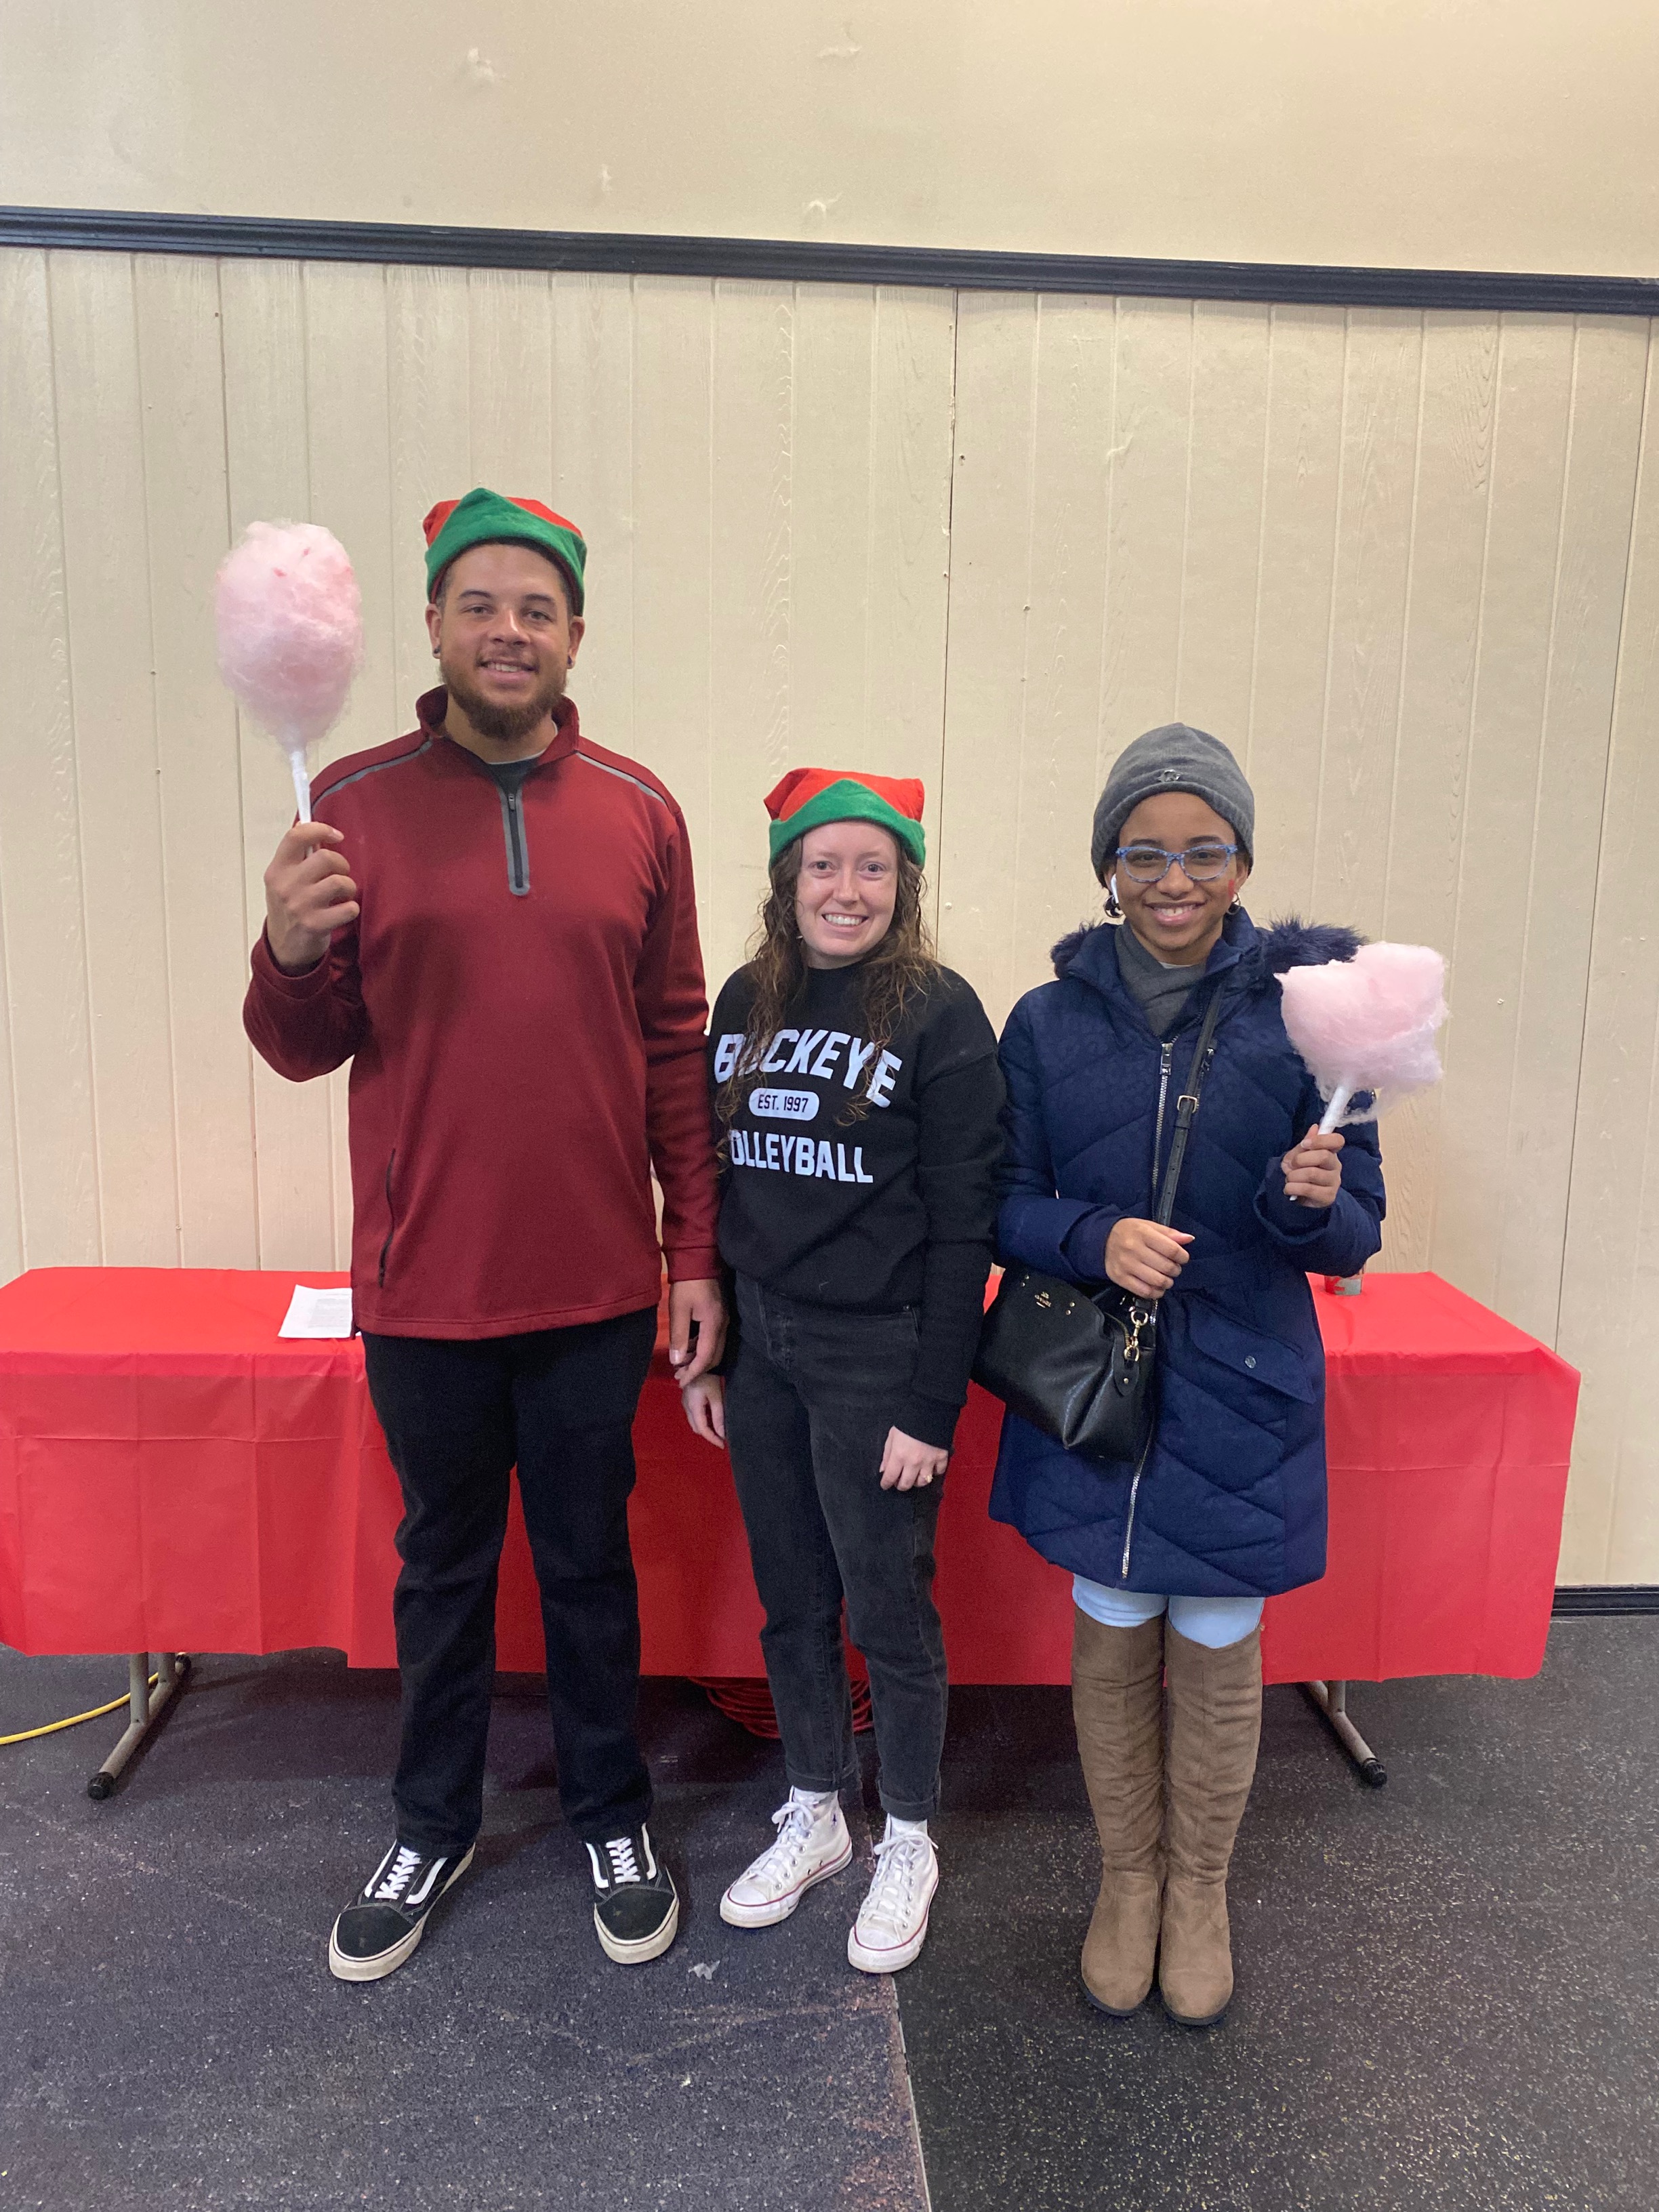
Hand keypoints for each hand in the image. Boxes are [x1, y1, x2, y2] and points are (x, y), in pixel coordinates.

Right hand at [264, 822, 358, 972]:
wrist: (283, 947)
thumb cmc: (289, 908)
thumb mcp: (284, 880)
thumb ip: (298, 857)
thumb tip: (316, 829)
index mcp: (277, 869)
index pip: (296, 836)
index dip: (320, 829)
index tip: (336, 835)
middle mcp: (286, 886)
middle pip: (326, 857)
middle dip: (341, 864)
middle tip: (340, 875)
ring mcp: (300, 906)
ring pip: (340, 882)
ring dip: (348, 887)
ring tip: (342, 894)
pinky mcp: (315, 924)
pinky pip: (349, 908)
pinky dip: (351, 908)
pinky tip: (342, 911)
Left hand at [668, 1277, 725, 1383]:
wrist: (699, 1260)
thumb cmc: (687, 1284)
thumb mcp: (679, 1310)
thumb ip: (679, 1337)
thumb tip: (677, 1362)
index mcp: (714, 1324)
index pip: (707, 1357)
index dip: (694, 1372)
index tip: (681, 1382)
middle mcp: (723, 1325)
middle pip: (714, 1356)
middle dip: (697, 1369)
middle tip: (680, 1376)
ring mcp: (723, 1320)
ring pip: (715, 1349)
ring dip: (699, 1359)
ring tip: (681, 1364)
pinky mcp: (719, 1315)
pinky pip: (713, 1339)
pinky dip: (701, 1349)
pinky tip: (688, 1349)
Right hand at [680, 1373, 725, 1445]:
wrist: (700, 1362)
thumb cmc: (710, 1378)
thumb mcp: (717, 1397)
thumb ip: (718, 1416)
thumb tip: (722, 1434)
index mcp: (694, 1407)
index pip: (703, 1429)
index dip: (712, 1439)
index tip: (723, 1445)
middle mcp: (686, 1407)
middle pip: (697, 1428)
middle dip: (709, 1434)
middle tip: (722, 1436)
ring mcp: (685, 1403)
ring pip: (694, 1422)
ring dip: (705, 1427)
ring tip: (718, 1427)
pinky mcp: (686, 1400)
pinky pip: (693, 1415)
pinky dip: (702, 1420)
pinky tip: (711, 1417)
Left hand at [879, 1427, 948, 1491]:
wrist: (929, 1410)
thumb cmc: (908, 1421)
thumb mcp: (892, 1436)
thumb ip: (887, 1455)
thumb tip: (884, 1470)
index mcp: (899, 1455)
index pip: (890, 1477)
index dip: (886, 1483)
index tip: (885, 1484)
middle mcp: (914, 1462)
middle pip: (906, 1484)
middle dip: (900, 1485)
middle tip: (899, 1482)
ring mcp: (929, 1461)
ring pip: (923, 1482)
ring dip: (917, 1481)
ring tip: (914, 1476)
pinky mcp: (941, 1457)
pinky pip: (939, 1472)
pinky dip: (934, 1472)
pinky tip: (930, 1469)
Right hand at [1105, 1218, 1193, 1300]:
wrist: (1102, 1240)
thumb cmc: (1130, 1232)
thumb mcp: (1149, 1226)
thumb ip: (1170, 1233)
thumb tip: (1189, 1239)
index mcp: (1142, 1233)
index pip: (1171, 1249)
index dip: (1182, 1256)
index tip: (1182, 1258)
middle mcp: (1133, 1249)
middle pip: (1166, 1266)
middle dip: (1176, 1270)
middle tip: (1173, 1268)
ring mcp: (1126, 1265)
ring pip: (1157, 1281)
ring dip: (1167, 1282)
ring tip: (1166, 1278)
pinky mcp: (1120, 1278)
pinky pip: (1144, 1291)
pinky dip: (1156, 1292)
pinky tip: (1157, 1287)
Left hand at [1281, 1126, 1344, 1207]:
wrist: (1301, 1196)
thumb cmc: (1300, 1171)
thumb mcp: (1298, 1156)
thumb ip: (1304, 1145)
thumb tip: (1315, 1127)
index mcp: (1330, 1152)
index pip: (1337, 1140)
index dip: (1321, 1140)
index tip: (1305, 1144)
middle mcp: (1336, 1166)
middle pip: (1323, 1156)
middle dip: (1300, 1160)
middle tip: (1290, 1165)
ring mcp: (1334, 1182)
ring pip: (1313, 1173)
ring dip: (1293, 1176)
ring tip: (1289, 1179)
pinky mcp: (1328, 1196)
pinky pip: (1308, 1189)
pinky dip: (1292, 1187)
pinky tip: (1289, 1188)